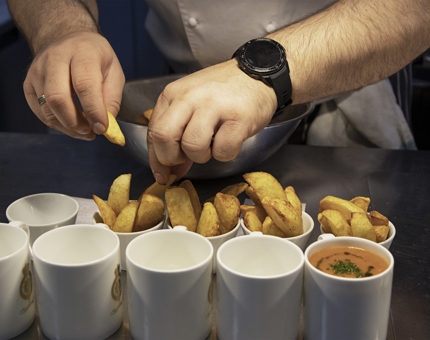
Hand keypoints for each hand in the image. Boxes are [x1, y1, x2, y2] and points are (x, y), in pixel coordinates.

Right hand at [23, 32, 124, 139]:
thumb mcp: (114, 72)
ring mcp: (38, 71)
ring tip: (83, 130)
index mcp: (82, 52)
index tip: (102, 128)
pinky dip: (56, 124)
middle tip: (90, 132)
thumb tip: (105, 125)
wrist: (67, 39)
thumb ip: (112, 99)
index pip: (84, 85)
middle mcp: (55, 58)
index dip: (93, 111)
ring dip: (67, 127)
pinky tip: (70, 124)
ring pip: (47, 108)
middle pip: (58, 98)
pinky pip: (40, 112)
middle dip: (76, 123)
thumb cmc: (94, 57)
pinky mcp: (28, 84)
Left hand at [147, 59, 277, 183]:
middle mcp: (190, 97)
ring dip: (202, 156)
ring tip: (213, 144)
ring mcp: (214, 106)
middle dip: (172, 158)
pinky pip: (222, 151)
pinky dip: (225, 154)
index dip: (156, 159)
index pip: (154, 131)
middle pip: (164, 137)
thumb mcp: (192, 104)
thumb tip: (171, 170)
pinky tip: (230, 139)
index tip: (163, 174)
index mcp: (173, 93)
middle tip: (187, 159)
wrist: (258, 73)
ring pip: (193, 147)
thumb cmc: (223, 92)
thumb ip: (177, 133)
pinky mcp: (238, 118)